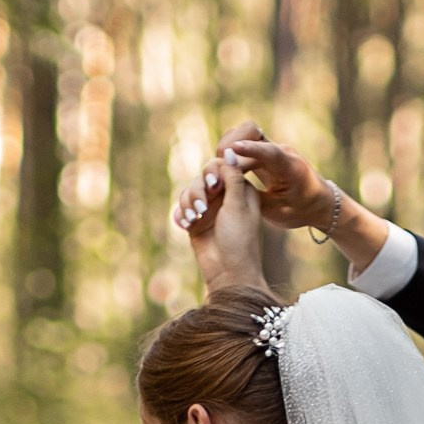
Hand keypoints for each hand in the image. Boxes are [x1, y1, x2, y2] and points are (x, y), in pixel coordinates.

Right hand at [171, 150, 265, 293]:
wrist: (229, 273)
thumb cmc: (240, 240)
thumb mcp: (239, 205)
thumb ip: (233, 177)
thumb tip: (230, 150)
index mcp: (241, 189)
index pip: (221, 165)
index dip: (213, 172)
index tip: (213, 185)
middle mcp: (224, 196)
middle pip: (202, 176)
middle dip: (198, 190)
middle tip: (202, 207)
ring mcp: (210, 209)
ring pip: (190, 191)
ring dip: (189, 203)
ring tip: (194, 219)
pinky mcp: (196, 222)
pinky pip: (182, 207)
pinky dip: (182, 214)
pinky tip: (186, 224)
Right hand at [214, 123, 337, 230]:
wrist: (319, 202)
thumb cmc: (300, 211)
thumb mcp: (279, 213)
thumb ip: (256, 198)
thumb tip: (229, 185)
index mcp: (291, 168)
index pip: (270, 152)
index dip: (250, 150)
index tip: (231, 151)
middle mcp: (282, 151)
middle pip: (251, 132)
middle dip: (231, 147)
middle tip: (218, 169)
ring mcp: (273, 147)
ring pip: (245, 133)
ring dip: (229, 145)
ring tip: (219, 167)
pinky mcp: (265, 149)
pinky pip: (244, 140)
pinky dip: (231, 149)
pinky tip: (223, 165)